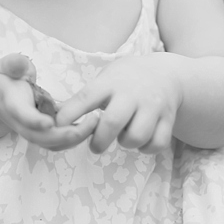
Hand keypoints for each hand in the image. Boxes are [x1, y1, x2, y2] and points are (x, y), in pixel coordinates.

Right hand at [0, 54, 95, 152]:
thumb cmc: (5, 78)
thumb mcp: (5, 65)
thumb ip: (13, 64)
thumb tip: (21, 63)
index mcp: (13, 106)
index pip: (24, 117)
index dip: (36, 122)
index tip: (50, 122)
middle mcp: (23, 125)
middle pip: (42, 138)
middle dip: (66, 134)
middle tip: (89, 122)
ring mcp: (33, 132)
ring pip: (53, 144)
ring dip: (75, 138)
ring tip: (95, 123)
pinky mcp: (43, 134)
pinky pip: (59, 142)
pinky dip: (75, 138)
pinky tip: (91, 125)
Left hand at [54, 55, 181, 154]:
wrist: (165, 75)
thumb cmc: (126, 80)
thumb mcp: (106, 80)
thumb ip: (86, 98)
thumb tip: (55, 118)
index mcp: (111, 81)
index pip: (87, 96)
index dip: (72, 111)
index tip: (59, 124)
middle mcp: (132, 92)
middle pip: (112, 122)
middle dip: (100, 140)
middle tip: (96, 145)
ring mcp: (152, 105)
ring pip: (136, 136)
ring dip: (125, 143)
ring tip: (123, 135)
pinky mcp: (168, 119)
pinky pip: (156, 144)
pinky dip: (146, 148)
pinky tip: (141, 140)